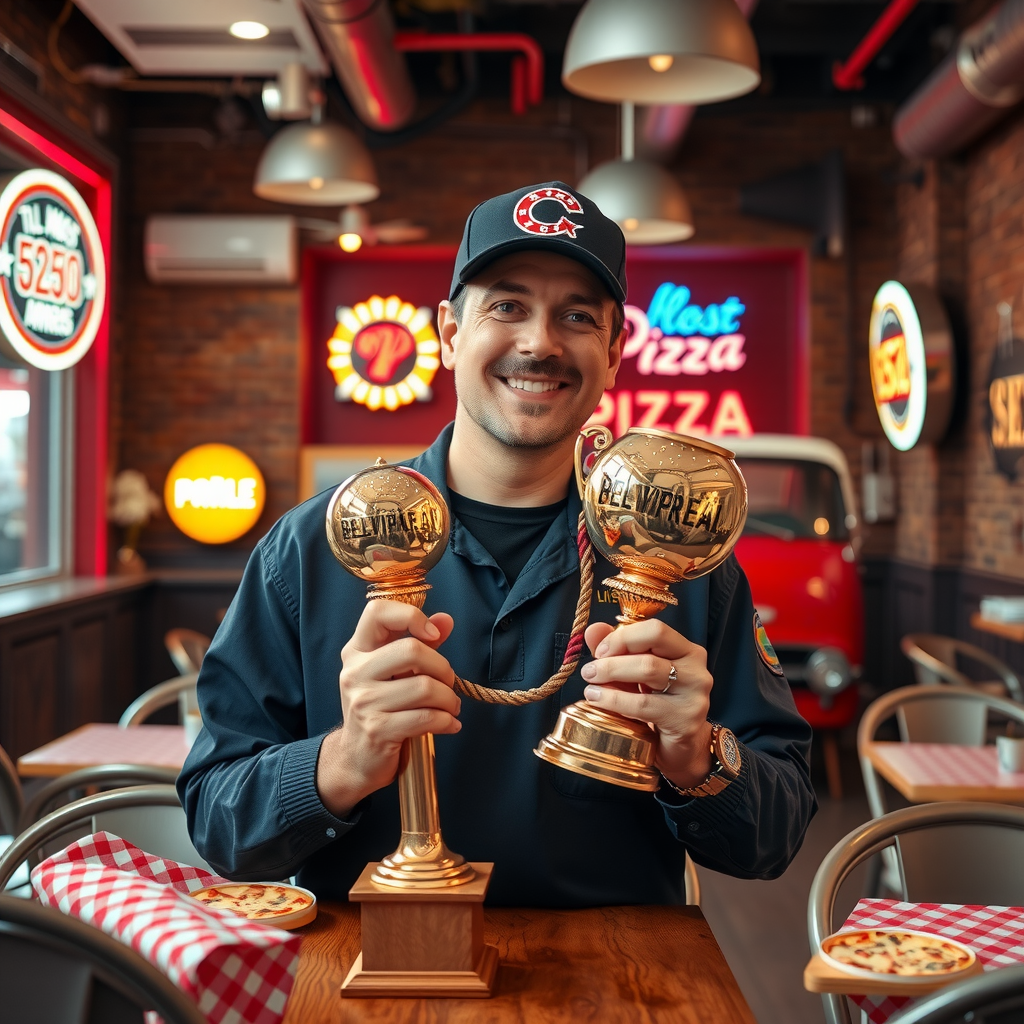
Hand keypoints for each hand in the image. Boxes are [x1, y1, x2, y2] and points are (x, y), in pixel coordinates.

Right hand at [316, 601, 458, 816]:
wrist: (356, 757)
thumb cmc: (381, 707)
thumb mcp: (395, 672)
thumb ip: (420, 644)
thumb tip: (445, 620)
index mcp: (357, 650)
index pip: (377, 612)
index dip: (410, 615)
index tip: (433, 635)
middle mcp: (355, 672)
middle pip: (412, 650)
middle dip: (443, 668)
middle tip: (448, 683)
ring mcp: (363, 702)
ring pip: (425, 688)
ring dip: (449, 699)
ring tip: (450, 707)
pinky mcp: (377, 730)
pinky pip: (426, 718)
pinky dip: (446, 721)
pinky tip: (449, 724)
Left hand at [581, 620, 713, 790]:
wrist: (679, 748)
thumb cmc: (656, 705)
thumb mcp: (635, 675)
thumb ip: (617, 650)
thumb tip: (594, 630)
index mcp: (686, 650)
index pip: (655, 629)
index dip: (623, 636)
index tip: (599, 651)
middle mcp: (696, 668)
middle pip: (652, 645)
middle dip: (614, 655)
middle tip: (590, 670)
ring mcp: (694, 694)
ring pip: (648, 669)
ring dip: (611, 674)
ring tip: (590, 686)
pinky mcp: (685, 719)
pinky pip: (643, 704)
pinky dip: (615, 700)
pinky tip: (598, 701)